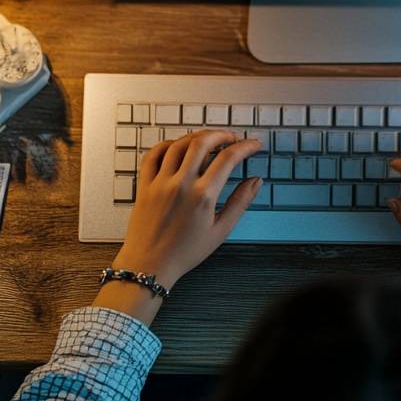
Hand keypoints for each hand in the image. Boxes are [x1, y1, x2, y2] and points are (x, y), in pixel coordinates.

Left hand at [95, 130, 261, 324]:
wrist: (149, 266)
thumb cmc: (184, 252)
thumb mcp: (220, 231)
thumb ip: (240, 202)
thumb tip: (255, 182)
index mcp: (202, 196)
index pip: (228, 158)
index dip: (245, 146)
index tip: (252, 145)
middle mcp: (180, 184)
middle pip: (202, 142)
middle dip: (221, 134)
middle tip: (231, 138)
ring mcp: (160, 182)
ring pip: (179, 144)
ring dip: (197, 136)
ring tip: (208, 140)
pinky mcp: (145, 185)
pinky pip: (153, 154)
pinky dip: (167, 144)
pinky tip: (177, 147)